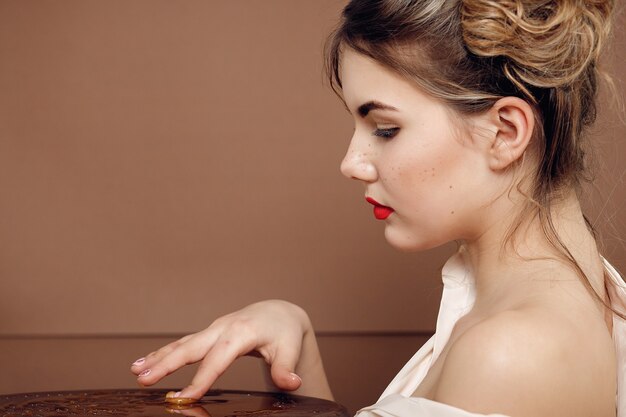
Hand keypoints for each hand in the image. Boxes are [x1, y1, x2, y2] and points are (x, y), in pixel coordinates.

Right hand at [130, 300, 330, 399]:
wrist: (278, 313)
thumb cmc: (283, 332)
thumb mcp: (289, 350)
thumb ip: (286, 368)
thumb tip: (292, 383)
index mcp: (241, 333)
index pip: (218, 359)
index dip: (201, 379)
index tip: (184, 398)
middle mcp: (223, 328)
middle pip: (191, 347)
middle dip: (166, 363)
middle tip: (142, 379)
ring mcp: (213, 329)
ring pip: (182, 343)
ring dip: (158, 356)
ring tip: (134, 371)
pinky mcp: (209, 333)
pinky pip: (183, 343)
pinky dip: (163, 352)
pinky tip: (145, 362)